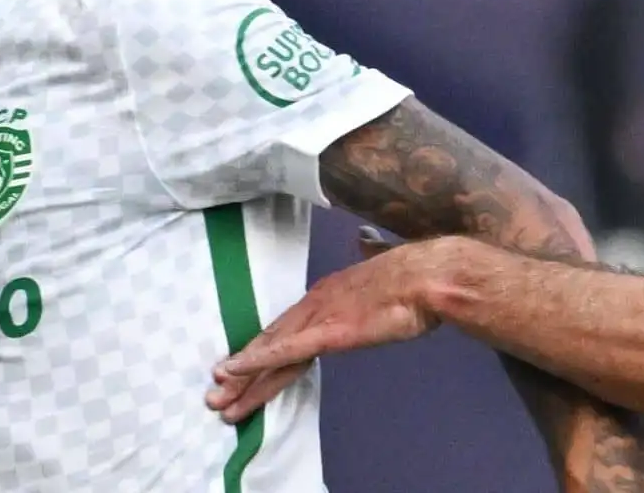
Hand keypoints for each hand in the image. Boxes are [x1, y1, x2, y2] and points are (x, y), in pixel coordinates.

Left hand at [205, 228, 449, 423]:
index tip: (239, 370)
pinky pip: (286, 352)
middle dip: (242, 375)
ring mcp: (318, 319)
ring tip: (218, 400)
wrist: (428, 277)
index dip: (261, 353)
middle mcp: (313, 307)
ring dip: (243, 381)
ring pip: (270, 355)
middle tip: (216, 397)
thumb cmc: (414, 278)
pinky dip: (258, 361)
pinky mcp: (327, 332)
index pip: (286, 332)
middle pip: (270, 346)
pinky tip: (235, 372)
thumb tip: (367, 243)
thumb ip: (368, 268)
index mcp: (325, 296)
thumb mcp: (384, 274)